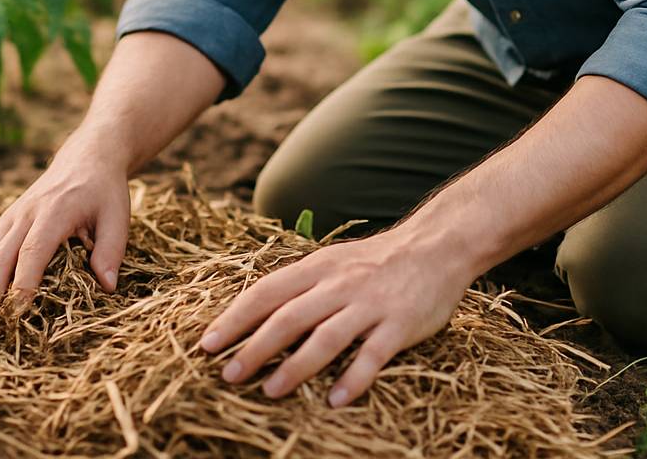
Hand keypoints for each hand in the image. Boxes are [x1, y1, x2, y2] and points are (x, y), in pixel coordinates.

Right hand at [0, 139, 130, 313]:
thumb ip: (112, 249)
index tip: (17, 313)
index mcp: (54, 211)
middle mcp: (25, 214)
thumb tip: (106, 286)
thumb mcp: (118, 215)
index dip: (23, 283)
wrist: (87, 158)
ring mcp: (11, 218)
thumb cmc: (104, 190)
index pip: (32, 251)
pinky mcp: (5, 223)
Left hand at [196, 225, 474, 406]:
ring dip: (295, 367)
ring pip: (326, 337)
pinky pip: (373, 356)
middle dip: (255, 347)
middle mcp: (339, 285)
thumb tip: (256, 313)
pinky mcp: (400, 325)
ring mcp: (370, 305)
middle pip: (289, 318)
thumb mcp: (334, 261)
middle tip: (228, 374)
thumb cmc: (377, 260)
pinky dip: (353, 379)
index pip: (266, 292)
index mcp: (318, 268)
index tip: (208, 343)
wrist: (437, 246)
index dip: (235, 318)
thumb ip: (301, 285)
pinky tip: (334, 401)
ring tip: (270, 391)